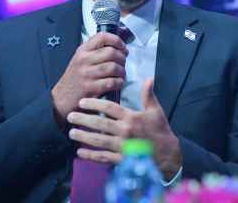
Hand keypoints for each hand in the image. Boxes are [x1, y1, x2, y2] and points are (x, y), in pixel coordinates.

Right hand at [51, 32, 127, 123]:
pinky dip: (119, 82)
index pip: (102, 37)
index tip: (123, 48)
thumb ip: (94, 51)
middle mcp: (84, 60)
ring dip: (122, 71)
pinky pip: (112, 82)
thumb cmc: (74, 78)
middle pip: (111, 52)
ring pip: (114, 67)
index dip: (117, 40)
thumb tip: (117, 46)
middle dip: (122, 58)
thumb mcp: (79, 59)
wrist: (62, 98)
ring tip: (120, 74)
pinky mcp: (91, 88)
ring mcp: (87, 74)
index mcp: (82, 51)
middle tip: (123, 63)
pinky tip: (118, 83)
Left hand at [66, 78, 181, 179]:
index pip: (109, 108)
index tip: (82, 102)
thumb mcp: (156, 111)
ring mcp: (122, 146)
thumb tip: (148, 78)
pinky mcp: (121, 159)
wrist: (167, 155)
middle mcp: (124, 131)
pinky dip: (91, 156)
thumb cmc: (160, 131)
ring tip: (71, 132)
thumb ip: (149, 95)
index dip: (94, 103)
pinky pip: (103, 157)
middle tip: (70, 116)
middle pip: (99, 123)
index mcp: (131, 117)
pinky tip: (80, 153)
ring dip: (83, 136)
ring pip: (98, 140)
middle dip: (83, 119)